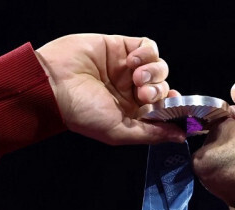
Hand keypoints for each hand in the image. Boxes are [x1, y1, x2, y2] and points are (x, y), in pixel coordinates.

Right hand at [35, 34, 184, 144]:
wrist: (54, 83)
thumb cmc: (81, 112)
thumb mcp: (119, 131)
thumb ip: (152, 134)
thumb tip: (180, 136)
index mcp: (132, 113)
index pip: (164, 109)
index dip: (173, 107)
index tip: (173, 106)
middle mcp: (131, 91)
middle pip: (164, 87)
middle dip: (158, 91)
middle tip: (142, 94)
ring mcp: (127, 68)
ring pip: (160, 67)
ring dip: (154, 72)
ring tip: (135, 77)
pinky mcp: (122, 47)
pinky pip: (149, 47)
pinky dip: (147, 53)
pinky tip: (132, 61)